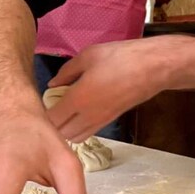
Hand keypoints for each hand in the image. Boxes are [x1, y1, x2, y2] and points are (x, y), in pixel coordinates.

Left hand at [46, 37, 178, 141]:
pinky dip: (76, 130)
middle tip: (49, 109)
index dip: (42, 114)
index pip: (51, 119)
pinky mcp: (109, 121)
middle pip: (60, 133)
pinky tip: (76, 114)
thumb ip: (66, 72)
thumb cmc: (120, 58)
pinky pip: (86, 133)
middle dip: (51, 125)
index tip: (41, 102)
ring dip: (64, 130)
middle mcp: (87, 116)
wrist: (153, 68)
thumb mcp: (88, 56)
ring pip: (73, 137)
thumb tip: (52, 84)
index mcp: (78, 99)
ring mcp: (99, 121)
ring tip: (61, 113)